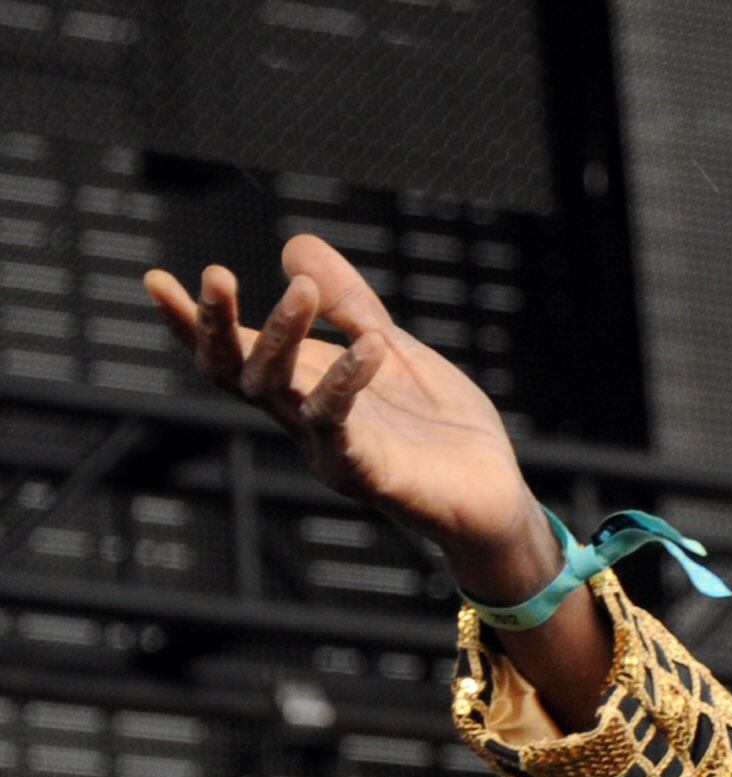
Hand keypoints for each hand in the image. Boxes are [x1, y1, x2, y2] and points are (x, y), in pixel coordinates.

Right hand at [142, 235, 554, 598]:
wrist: (494, 495)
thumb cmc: (439, 428)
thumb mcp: (392, 347)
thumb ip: (349, 303)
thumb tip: (295, 243)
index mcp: (303, 386)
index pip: (231, 353)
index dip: (190, 322)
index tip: (154, 279)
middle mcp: (302, 419)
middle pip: (236, 372)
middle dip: (218, 325)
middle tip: (216, 273)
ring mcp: (329, 449)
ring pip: (278, 394)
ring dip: (281, 338)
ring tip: (299, 288)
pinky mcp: (368, 473)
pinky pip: (342, 427)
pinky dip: (349, 384)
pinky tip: (370, 347)